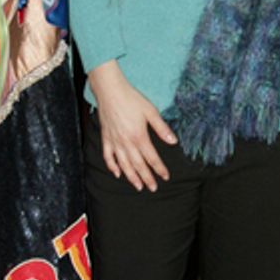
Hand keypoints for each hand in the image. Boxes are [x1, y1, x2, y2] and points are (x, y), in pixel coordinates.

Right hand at [88, 60, 176, 190]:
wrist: (110, 91)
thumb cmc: (131, 99)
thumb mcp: (151, 111)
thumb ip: (162, 128)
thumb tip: (173, 141)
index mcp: (139, 136)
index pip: (152, 158)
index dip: (159, 169)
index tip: (165, 176)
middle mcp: (126, 142)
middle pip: (138, 165)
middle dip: (147, 178)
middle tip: (153, 188)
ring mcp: (115, 141)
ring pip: (123, 164)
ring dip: (131, 177)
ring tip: (138, 186)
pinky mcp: (106, 138)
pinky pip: (108, 156)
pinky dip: (112, 166)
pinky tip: (117, 173)